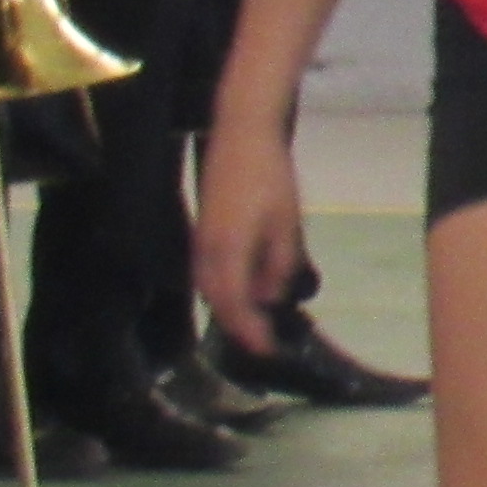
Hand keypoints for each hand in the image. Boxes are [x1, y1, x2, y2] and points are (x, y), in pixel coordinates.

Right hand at [194, 119, 311, 355]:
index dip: (249, 331)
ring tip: (254, 324)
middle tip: (263, 343)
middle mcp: (206, 250)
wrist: (242, 135)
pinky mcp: (202, 230)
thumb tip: (270, 299)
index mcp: (228, 250)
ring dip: (229, 308)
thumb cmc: (271, 177)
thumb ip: (279, 264)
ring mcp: (200, 239)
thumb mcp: (286, 223)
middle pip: (217, 300)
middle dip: (238, 326)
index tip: (268, 350)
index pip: (235, 304)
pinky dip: (224, 289)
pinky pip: (208, 272)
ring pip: (209, 287)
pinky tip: (243, 291)